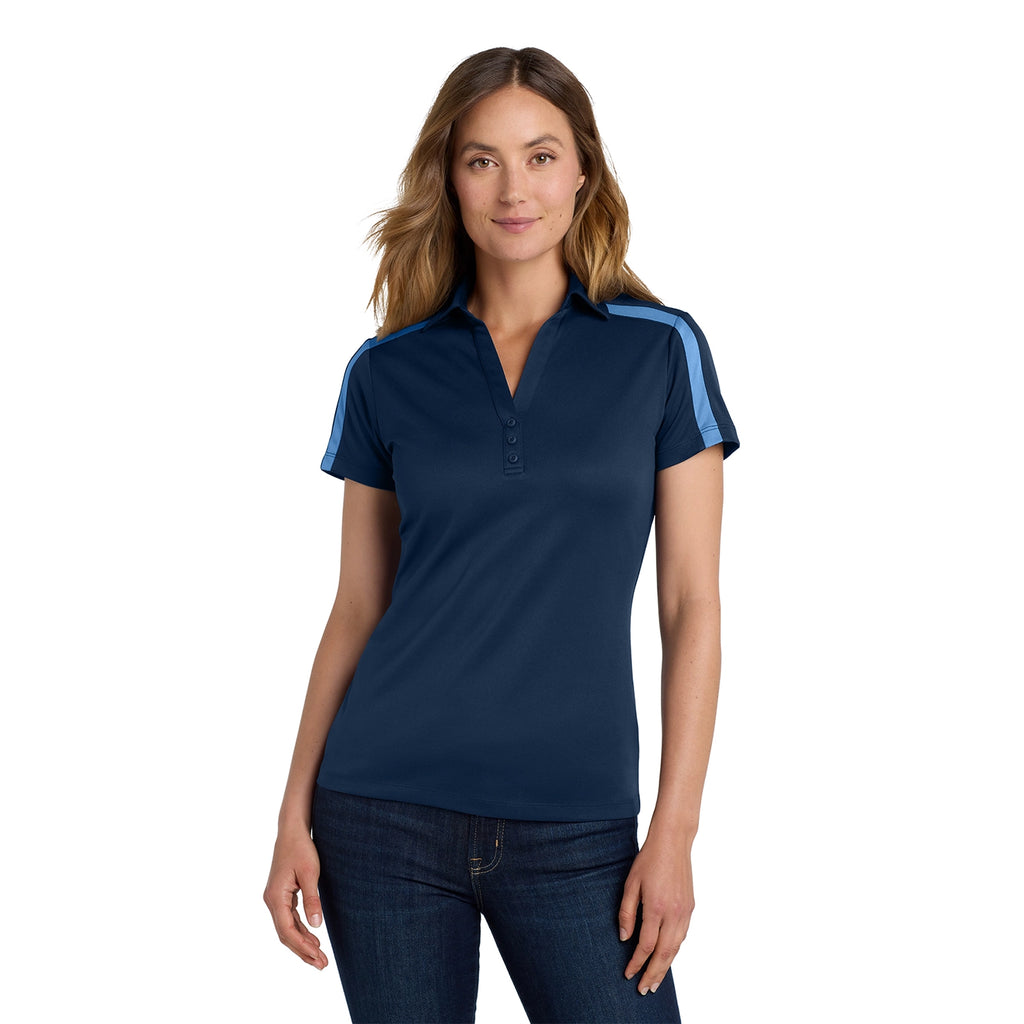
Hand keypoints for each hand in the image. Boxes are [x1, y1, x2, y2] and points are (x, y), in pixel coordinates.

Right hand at [264, 829, 329, 969]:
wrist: (292, 831)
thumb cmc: (301, 849)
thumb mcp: (309, 874)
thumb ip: (312, 900)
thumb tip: (316, 926)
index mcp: (275, 897)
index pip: (287, 930)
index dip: (302, 946)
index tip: (318, 956)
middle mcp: (272, 901)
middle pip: (286, 934)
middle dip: (303, 951)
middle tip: (322, 965)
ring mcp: (275, 899)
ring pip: (287, 929)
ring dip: (302, 943)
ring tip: (319, 958)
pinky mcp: (282, 896)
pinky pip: (289, 920)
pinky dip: (301, 931)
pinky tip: (313, 939)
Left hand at [617, 827, 694, 994]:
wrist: (673, 842)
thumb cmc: (648, 860)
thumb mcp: (630, 883)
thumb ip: (626, 912)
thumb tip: (624, 938)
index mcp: (656, 907)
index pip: (646, 945)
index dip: (636, 962)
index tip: (628, 973)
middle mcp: (674, 913)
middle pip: (664, 953)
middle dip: (653, 974)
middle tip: (644, 989)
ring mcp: (685, 911)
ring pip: (676, 948)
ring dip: (666, 967)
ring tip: (656, 981)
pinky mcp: (690, 908)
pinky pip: (682, 936)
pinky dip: (674, 951)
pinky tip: (667, 957)